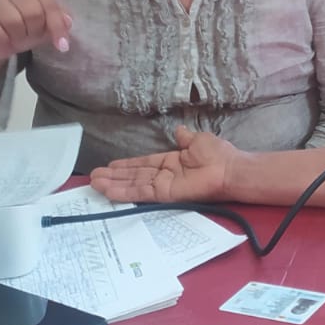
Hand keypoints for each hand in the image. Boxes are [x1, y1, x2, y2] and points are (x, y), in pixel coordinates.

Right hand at [0, 0, 72, 61]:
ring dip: (19, 37)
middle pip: (33, 12)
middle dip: (35, 31)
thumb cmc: (23, 30)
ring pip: (15, 21)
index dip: (57, 26)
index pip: (49, 3)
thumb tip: (68, 22)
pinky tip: (4, 39)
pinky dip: (5, 40)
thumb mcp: (44, 27)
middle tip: (30, 37)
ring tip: (16, 37)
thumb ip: (57, 22)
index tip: (62, 45)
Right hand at [91, 127, 238, 202]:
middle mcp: (164, 175)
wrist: (230, 170)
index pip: (144, 164)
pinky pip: (140, 193)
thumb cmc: (218, 155)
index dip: (127, 165)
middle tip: (94, 177)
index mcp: (171, 162)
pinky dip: (124, 192)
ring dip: (113, 185)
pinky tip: (109, 191)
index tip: (111, 165)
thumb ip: (185, 138)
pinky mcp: (164, 194)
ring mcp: (163, 186)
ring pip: (133, 185)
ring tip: (94, 184)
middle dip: (114, 177)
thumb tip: (179, 130)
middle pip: (134, 176)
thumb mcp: (198, 141)